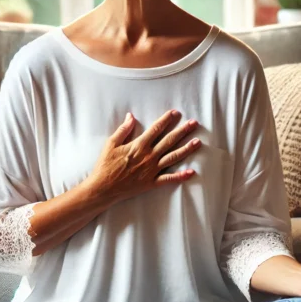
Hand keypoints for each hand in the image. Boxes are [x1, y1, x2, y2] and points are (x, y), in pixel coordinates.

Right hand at [84, 110, 201, 205]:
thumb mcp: (111, 144)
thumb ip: (123, 130)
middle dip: (183, 131)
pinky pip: (169, 179)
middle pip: (169, 141)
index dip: (166, 120)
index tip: (175, 113)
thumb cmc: (105, 165)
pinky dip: (180, 176)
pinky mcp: (151, 183)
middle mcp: (148, 156)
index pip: (156, 129)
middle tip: (194, 123)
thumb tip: (131, 116)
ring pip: (173, 157)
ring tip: (198, 142)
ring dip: (186, 149)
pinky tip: (191, 172)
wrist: (103, 188)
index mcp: (139, 145)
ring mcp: (151, 170)